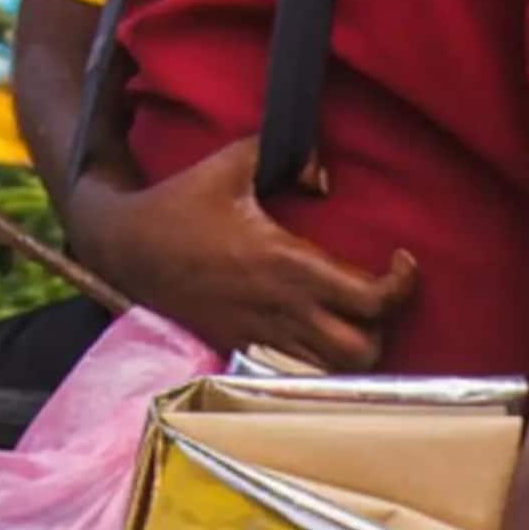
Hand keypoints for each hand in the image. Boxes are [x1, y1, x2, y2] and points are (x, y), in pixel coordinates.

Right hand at [69, 136, 417, 369]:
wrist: (126, 248)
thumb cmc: (179, 204)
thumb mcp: (231, 164)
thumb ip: (286, 156)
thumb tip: (324, 173)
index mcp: (287, 264)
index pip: (370, 298)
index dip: (401, 285)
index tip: (402, 260)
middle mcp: (281, 309)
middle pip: (362, 351)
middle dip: (384, 329)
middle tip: (378, 298)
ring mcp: (262, 334)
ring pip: (333, 372)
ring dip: (354, 351)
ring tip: (355, 320)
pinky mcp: (242, 346)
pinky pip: (297, 372)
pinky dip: (320, 363)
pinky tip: (320, 334)